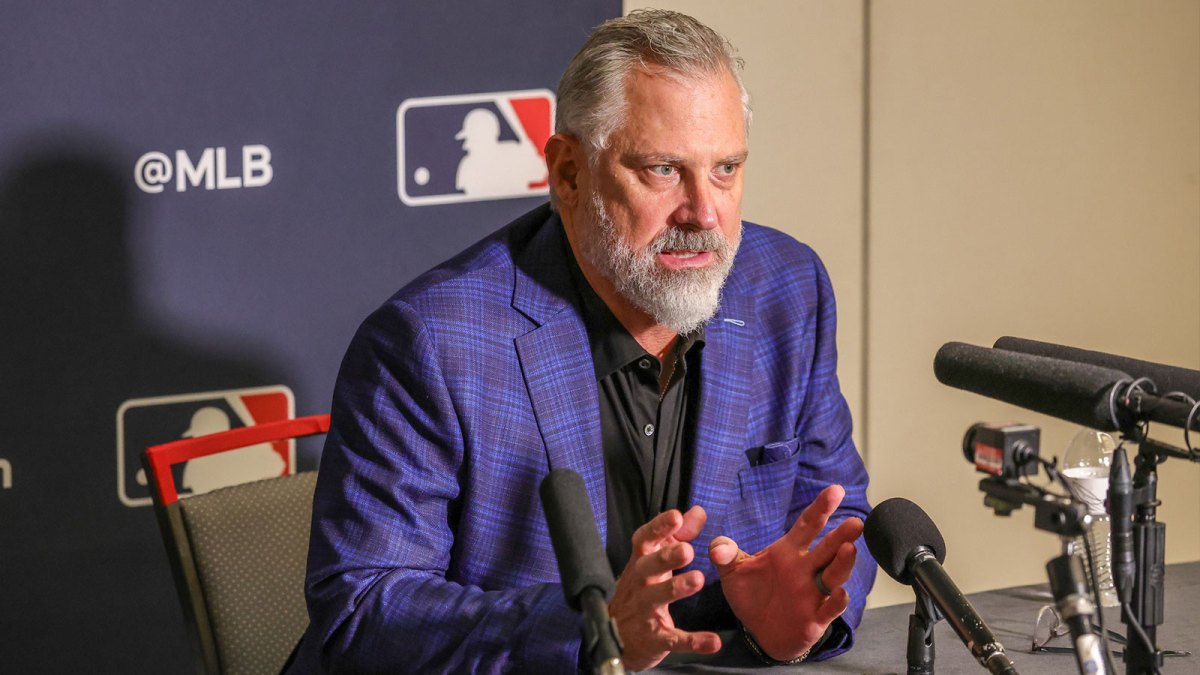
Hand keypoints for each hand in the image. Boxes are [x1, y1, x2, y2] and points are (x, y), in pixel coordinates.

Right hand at [608, 506, 721, 670]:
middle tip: (686, 550)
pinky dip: (693, 641)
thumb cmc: (640, 591)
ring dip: (676, 588)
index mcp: (640, 563)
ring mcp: (644, 612)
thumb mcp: (655, 561)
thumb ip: (677, 536)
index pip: (645, 540)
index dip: (658, 527)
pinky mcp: (653, 639)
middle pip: (647, 567)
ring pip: (656, 598)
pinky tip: (713, 641)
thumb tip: (697, 511)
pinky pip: (673, 639)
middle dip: (665, 557)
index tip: (675, 517)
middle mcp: (639, 584)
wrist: (615, 639)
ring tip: (697, 579)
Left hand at [709, 484, 862, 660]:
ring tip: (850, 548)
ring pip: (834, 574)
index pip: (808, 525)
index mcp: (788, 552)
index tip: (836, 490)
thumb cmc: (752, 595)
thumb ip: (725, 554)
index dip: (821, 508)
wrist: (759, 632)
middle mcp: (805, 569)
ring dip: (843, 563)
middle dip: (842, 535)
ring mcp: (813, 593)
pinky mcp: (815, 618)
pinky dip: (837, 601)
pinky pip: (830, 608)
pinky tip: (841, 593)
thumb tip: (717, 547)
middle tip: (856, 522)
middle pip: (827, 548)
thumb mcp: (733, 572)